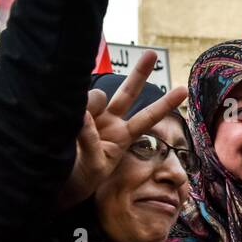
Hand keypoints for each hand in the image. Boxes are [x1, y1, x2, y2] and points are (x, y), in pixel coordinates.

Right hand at [58, 51, 187, 207]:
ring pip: (96, 96)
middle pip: (127, 93)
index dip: (164, 104)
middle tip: (153, 54)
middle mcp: (109, 121)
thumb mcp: (95, 166)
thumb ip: (92, 141)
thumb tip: (83, 115)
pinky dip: (70, 110)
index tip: (183, 90)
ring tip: (75, 126)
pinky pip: (74, 105)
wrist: (57, 187)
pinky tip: (64, 120)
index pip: (148, 117)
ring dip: (90, 105)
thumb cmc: (81, 180)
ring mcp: (90, 116)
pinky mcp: (70, 115)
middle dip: (140, 73)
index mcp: (123, 136)